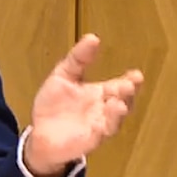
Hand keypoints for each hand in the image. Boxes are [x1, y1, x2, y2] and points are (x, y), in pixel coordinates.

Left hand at [23, 34, 142, 176]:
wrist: (39, 134)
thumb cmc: (54, 106)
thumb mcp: (63, 76)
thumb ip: (77, 59)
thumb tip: (93, 37)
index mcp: (100, 93)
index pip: (119, 85)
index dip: (130, 80)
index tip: (136, 74)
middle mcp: (104, 109)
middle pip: (122, 100)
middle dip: (127, 93)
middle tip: (130, 84)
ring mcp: (99, 125)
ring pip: (115, 119)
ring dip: (119, 111)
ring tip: (119, 102)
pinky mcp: (90, 139)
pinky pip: (102, 133)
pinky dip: (106, 126)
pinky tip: (105, 120)